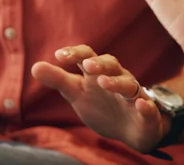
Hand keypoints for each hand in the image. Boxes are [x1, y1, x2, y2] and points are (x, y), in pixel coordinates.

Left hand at [31, 45, 166, 151]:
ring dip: (117, 82)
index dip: (76, 54)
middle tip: (87, 65)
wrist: (129, 130)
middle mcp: (118, 79)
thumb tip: (34, 66)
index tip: (59, 56)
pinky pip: (149, 108)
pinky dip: (146, 106)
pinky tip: (141, 105)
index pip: (88, 56)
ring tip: (103, 83)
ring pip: (128, 84)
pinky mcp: (146, 114)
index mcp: (98, 74)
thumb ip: (58, 79)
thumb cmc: (101, 105)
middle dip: (100, 63)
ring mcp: (133, 96)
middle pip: (112, 64)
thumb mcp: (77, 92)